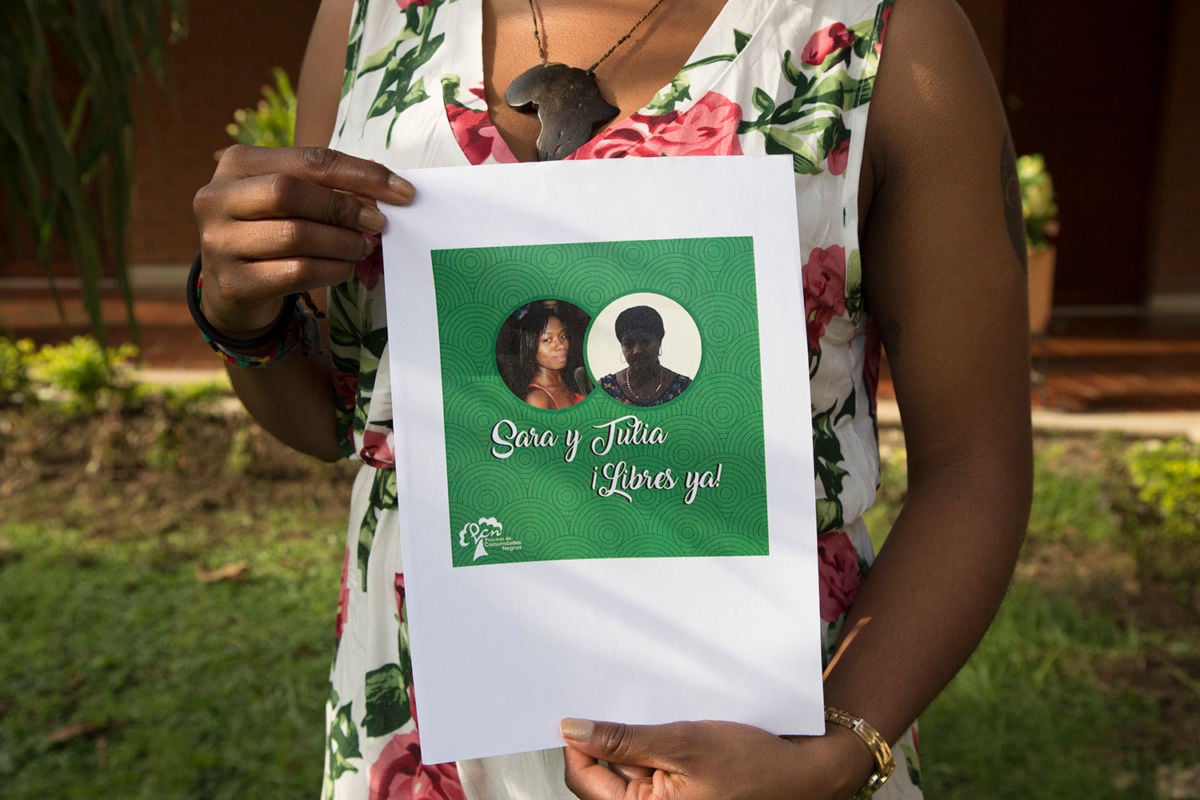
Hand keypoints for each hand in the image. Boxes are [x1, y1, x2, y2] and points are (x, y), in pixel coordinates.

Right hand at [192, 144, 414, 335]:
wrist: (233, 290)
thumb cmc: (271, 231)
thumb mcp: (290, 200)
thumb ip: (326, 187)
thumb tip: (388, 190)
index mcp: (236, 163)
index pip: (309, 160)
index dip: (361, 174)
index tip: (403, 192)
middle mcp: (216, 198)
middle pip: (292, 192)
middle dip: (345, 209)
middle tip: (378, 224)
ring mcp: (218, 242)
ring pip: (296, 236)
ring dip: (342, 243)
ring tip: (363, 248)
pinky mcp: (233, 283)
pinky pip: (296, 272)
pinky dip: (331, 270)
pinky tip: (344, 269)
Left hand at [560, 717, 872, 799]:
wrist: (800, 772)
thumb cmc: (751, 763)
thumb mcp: (683, 743)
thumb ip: (624, 739)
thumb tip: (571, 730)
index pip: (584, 779)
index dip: (579, 743)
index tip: (581, 708)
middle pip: (602, 774)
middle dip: (610, 738)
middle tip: (625, 703)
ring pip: (625, 766)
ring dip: (633, 739)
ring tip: (657, 715)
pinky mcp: (675, 791)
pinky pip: (648, 767)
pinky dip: (651, 744)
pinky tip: (669, 725)